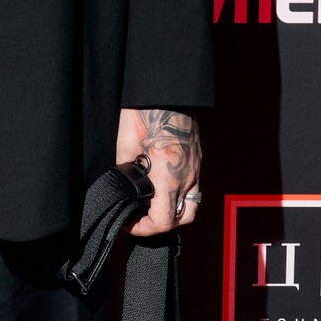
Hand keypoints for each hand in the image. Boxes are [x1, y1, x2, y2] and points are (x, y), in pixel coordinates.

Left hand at [115, 108, 201, 235]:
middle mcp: (187, 177)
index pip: (163, 221)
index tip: (128, 224)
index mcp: (168, 177)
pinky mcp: (197, 158)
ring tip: (154, 206)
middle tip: (141, 219)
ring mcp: (195, 168)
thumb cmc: (144, 114)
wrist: (166, 91)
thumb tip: (123, 183)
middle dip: (161, 225)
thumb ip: (127, 170)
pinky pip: (194, 187)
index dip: (143, 229)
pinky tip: (164, 187)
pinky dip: (180, 194)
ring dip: (174, 212)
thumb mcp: (126, 147)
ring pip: (191, 204)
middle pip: (181, 219)